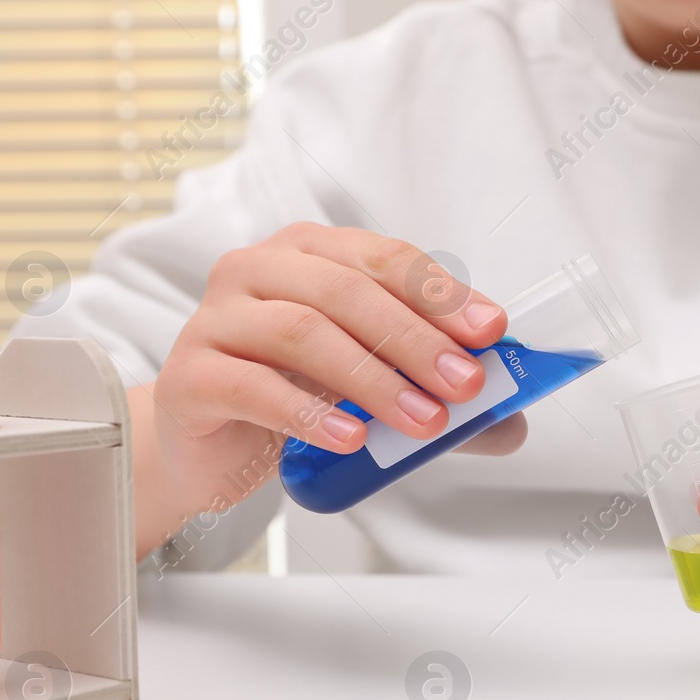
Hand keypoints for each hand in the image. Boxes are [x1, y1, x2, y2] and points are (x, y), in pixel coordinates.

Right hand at [136, 222, 522, 557]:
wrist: (207, 446)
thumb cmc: (293, 397)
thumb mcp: (370, 387)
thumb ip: (434, 394)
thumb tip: (510, 419)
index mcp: (310, 252)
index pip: (384, 258)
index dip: (441, 293)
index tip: (491, 332)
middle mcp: (258, 269)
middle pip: (346, 291)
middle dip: (416, 339)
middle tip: (464, 386)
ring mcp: (216, 319)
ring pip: (302, 332)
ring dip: (373, 379)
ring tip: (421, 421)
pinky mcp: (189, 377)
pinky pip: (252, 387)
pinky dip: (309, 413)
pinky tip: (351, 440)